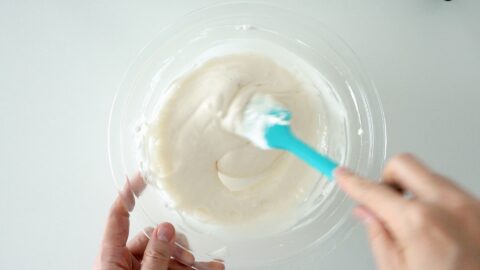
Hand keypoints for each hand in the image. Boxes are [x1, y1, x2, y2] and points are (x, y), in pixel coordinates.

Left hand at [94, 175, 223, 269]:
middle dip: (174, 246)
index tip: (141, 177)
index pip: (119, 217)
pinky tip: (210, 268)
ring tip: (204, 269)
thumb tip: (165, 229)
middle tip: (187, 259)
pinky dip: (193, 268)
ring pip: (169, 253)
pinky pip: (177, 268)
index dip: (128, 195)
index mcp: (112, 258)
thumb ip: (154, 256)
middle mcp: (126, 263)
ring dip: (188, 260)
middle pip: (153, 238)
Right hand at [335, 154, 479, 269]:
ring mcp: (471, 205)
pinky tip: (434, 228)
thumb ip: (380, 236)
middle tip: (383, 200)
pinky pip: (451, 191)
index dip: (352, 182)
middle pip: (404, 164)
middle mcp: (448, 206)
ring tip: (413, 223)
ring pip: (430, 175)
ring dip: (413, 190)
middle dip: (387, 178)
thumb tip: (367, 213)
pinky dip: (435, 200)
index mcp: (419, 223)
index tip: (343, 175)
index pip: (374, 191)